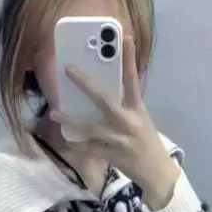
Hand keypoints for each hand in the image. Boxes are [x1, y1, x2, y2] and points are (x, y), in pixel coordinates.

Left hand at [51, 36, 180, 209]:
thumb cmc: (146, 142)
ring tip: (54, 112)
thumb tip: (100, 93)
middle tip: (69, 70)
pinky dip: (77, 144)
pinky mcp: (113, 156)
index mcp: (138, 109)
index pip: (133, 80)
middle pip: (105, 99)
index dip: (129, 59)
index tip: (124, 38)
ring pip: (91, 127)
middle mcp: (129, 122)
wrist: (157, 173)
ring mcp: (120, 140)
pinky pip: (89, 149)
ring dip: (71, 119)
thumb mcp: (140, 120)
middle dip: (86, 84)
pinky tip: (66, 139)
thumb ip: (124, 106)